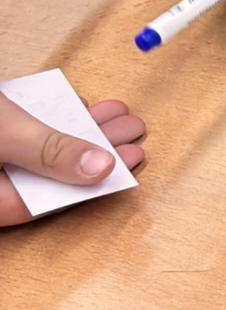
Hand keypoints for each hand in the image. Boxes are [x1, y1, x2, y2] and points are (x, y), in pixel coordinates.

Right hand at [0, 92, 145, 227]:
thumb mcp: (5, 133)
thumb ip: (49, 151)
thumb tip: (100, 168)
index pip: (45, 203)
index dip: (92, 183)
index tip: (127, 160)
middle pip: (45, 177)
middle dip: (93, 150)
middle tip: (130, 131)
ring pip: (37, 152)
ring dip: (77, 131)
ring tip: (114, 114)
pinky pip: (23, 135)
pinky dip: (52, 121)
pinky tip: (79, 107)